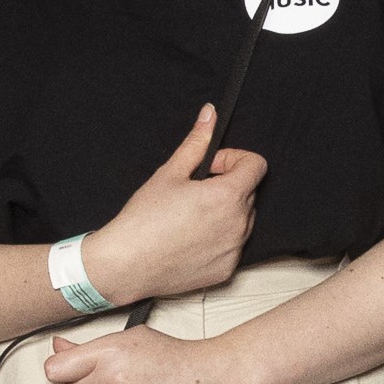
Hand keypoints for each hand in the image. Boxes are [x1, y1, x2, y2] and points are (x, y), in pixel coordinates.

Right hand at [84, 105, 264, 311]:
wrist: (127, 265)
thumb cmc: (144, 219)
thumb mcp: (170, 173)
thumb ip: (197, 143)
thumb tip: (211, 114)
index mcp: (227, 196)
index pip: (257, 166)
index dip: (234, 159)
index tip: (211, 166)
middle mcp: (238, 225)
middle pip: (249, 192)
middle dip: (228, 184)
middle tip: (195, 190)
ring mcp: (235, 250)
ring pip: (243, 220)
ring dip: (226, 211)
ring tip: (191, 216)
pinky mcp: (227, 270)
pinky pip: (234, 246)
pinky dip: (220, 238)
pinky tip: (191, 238)